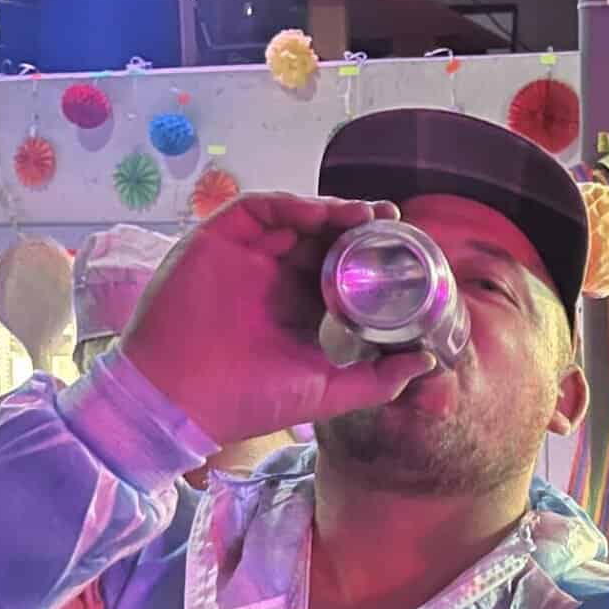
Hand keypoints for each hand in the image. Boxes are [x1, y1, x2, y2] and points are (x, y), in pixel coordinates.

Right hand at [120, 194, 436, 445]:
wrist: (180, 402)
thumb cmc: (247, 401)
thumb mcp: (327, 391)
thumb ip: (379, 379)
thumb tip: (428, 363)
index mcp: (298, 308)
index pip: (342, 271)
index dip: (373, 259)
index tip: (408, 254)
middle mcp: (273, 278)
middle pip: (322, 238)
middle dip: (360, 227)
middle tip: (394, 221)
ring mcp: (245, 258)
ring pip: (295, 219)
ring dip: (333, 211)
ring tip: (369, 215)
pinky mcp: (215, 242)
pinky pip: (257, 210)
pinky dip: (291, 206)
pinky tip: (322, 214)